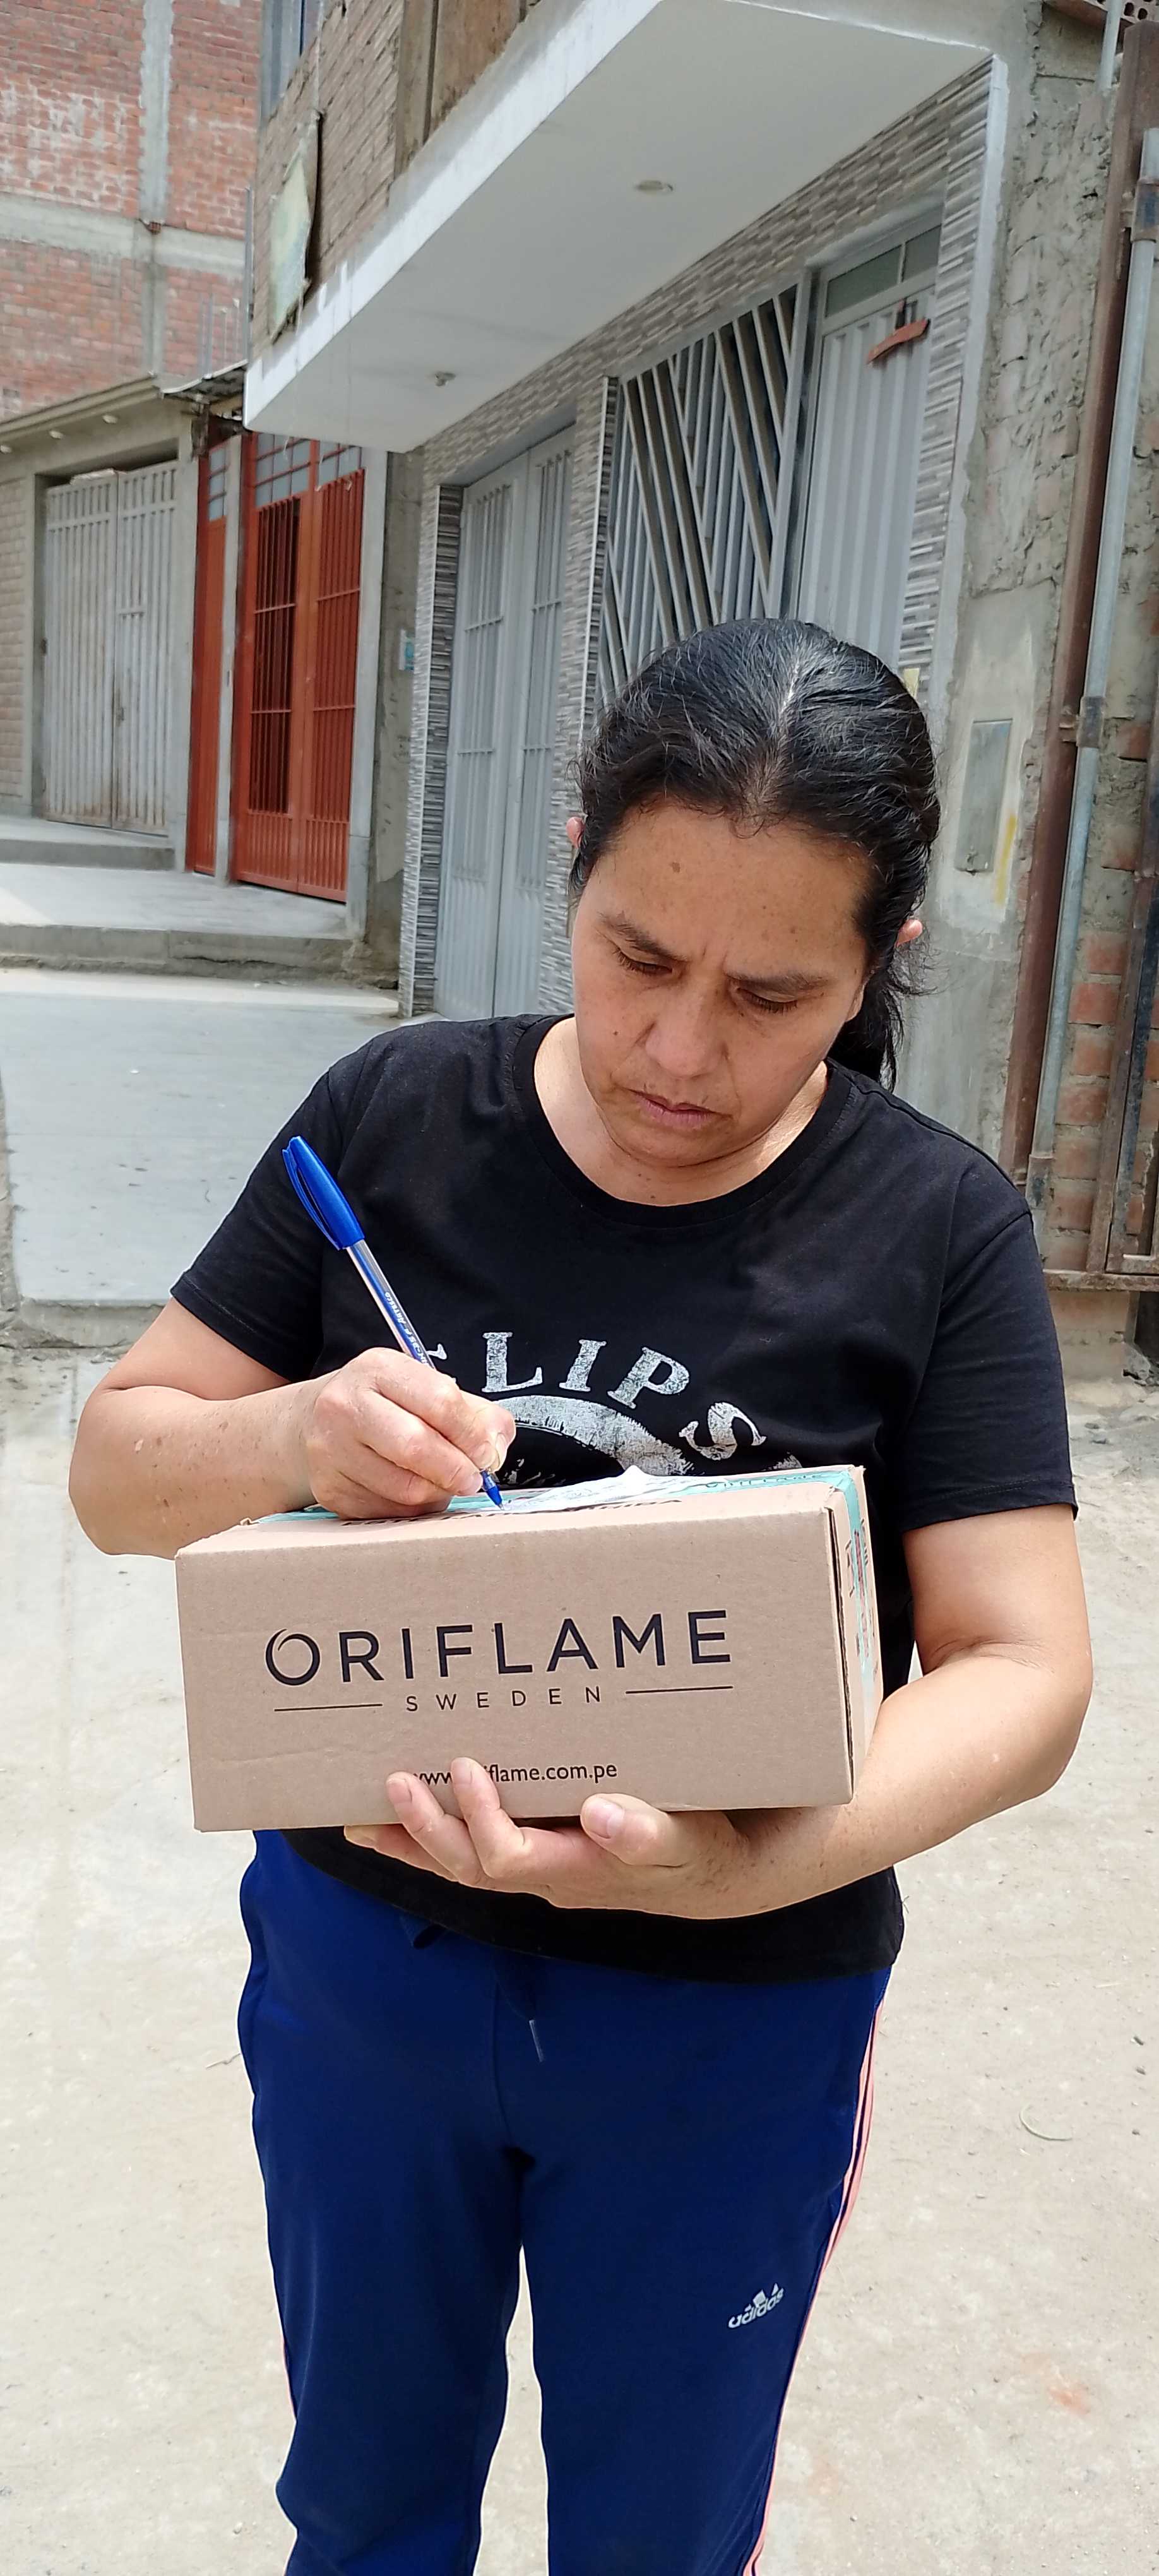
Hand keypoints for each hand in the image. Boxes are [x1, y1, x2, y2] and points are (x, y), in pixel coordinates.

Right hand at [295, 1352, 514, 1519]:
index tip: (487, 1454)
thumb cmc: (385, 1407)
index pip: (440, 1400)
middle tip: (473, 1480)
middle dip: (457, 1470)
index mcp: (378, 1368)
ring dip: (436, 1493)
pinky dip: (410, 1509)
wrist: (312, 1423)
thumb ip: (476, 1414)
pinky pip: (387, 1511)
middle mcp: (345, 1404)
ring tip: (441, 1483)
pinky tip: (410, 1492)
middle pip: (416, 1445)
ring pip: (404, 1487)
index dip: (473, 1434)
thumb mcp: (426, 1390)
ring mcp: (330, 1449)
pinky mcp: (329, 1489)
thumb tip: (496, 1450)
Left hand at [345, 1758, 770, 1917]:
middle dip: (423, 1831)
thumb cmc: (698, 1849)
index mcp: (577, 1872)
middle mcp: (546, 1878)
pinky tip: (396, 1823)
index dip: (479, 1820)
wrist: (710, 1873)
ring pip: (459, 1866)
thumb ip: (650, 1833)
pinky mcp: (535, 1855)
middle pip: (468, 1868)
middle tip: (392, 1782)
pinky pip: (471, 1855)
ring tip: (358, 1819)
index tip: (467, 1766)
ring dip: (409, 1842)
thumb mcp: (688, 1841)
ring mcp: (537, 1870)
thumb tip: (603, 1815)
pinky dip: (427, 1841)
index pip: (508, 1860)